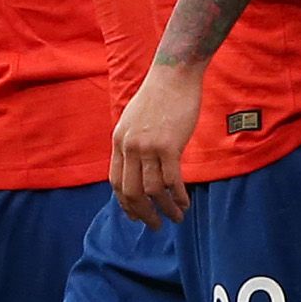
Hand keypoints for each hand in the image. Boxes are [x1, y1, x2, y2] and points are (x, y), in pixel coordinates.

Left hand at [110, 61, 198, 225]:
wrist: (174, 75)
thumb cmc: (159, 96)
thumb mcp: (134, 120)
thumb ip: (132, 143)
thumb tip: (137, 166)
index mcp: (119, 141)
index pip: (116, 182)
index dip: (125, 204)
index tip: (136, 216)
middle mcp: (129, 146)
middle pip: (131, 192)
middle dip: (143, 213)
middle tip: (155, 225)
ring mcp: (147, 147)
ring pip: (152, 190)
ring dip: (164, 209)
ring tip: (176, 217)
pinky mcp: (169, 145)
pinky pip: (172, 180)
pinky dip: (178, 196)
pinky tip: (184, 203)